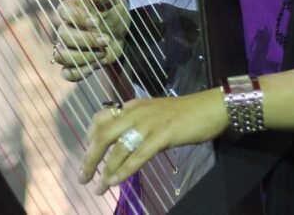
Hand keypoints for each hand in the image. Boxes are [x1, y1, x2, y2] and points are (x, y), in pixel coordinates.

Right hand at [53, 0, 129, 80]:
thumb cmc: (116, 15)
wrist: (123, 36)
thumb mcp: (114, 2)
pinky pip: (66, 73)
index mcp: (72, 10)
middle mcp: (65, 27)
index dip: (78, 18)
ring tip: (103, 53)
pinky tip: (95, 66)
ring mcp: (67, 47)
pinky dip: (80, 72)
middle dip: (87, 40)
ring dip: (84, 57)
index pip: (63, 12)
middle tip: (107, 39)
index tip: (97, 21)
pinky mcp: (73, 64)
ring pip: (62, 56)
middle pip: (64, 36)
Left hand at [79, 89, 226, 194]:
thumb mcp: (154, 114)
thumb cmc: (185, 113)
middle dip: (90, 157)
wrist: (210, 107)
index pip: (101, 118)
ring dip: (105, 169)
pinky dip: (124, 170)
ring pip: (118, 147)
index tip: (87, 154)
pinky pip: (138, 155)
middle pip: (103, 134)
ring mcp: (149, 124)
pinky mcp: (162, 135)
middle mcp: (136, 112)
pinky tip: (115, 181)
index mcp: (133, 106)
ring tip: (98, 187)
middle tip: (82, 176)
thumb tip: (124, 144)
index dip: (89, 137)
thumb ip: (138, 125)